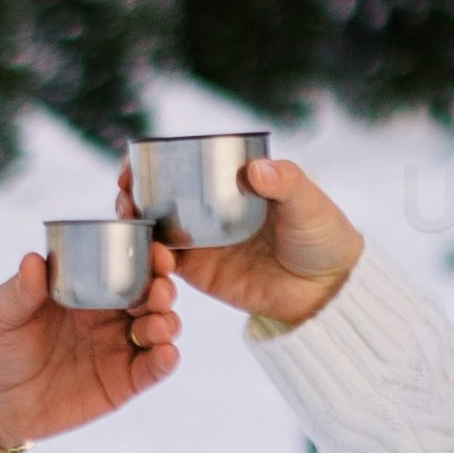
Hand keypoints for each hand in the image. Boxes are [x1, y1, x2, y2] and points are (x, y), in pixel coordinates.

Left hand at [0, 250, 181, 451]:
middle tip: (160, 289)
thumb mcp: (1, 313)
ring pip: (159, 330)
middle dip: (163, 289)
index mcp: (87, 289)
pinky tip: (166, 354)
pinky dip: (165, 360)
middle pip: (150, 296)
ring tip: (157, 324)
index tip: (154, 251)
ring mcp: (118, 348)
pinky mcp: (121, 383)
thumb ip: (21, 290)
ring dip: (167, 322)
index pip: (124, 266)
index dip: (145, 257)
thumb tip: (33, 260)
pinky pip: (151, 370)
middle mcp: (109, 315)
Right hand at [141, 143, 362, 330]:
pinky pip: (165, 264)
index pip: (183, 164)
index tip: (134, 163)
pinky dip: (149, 258)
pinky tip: (143, 253)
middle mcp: (210, 209)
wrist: (327, 290)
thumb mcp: (308, 202)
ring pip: (155, 227)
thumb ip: (285, 182)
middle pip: (159, 195)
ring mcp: (203, 240)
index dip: (152, 162)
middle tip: (126, 193)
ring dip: (134, 222)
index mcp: (230, 182)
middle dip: (133, 192)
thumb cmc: (323, 236)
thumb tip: (255, 170)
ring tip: (128, 220)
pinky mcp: (201, 272)